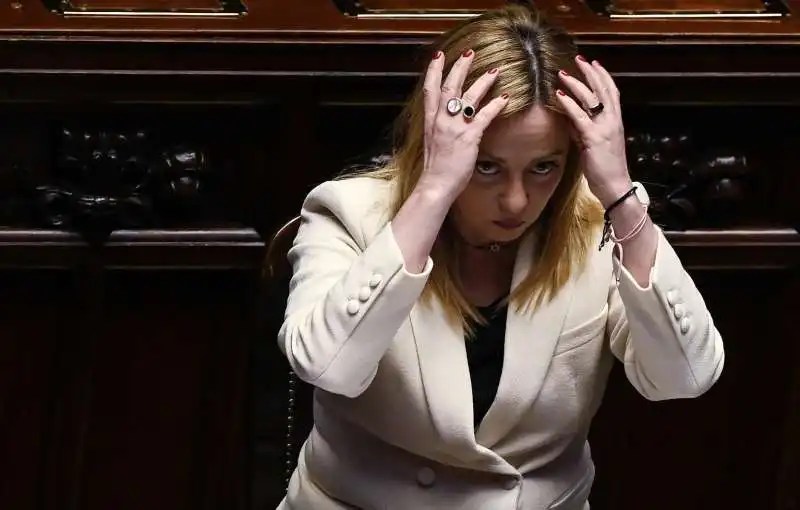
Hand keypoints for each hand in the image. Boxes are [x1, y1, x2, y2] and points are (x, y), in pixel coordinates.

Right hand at [415, 49, 508, 201]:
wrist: (435, 185)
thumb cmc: (435, 170)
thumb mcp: (432, 145)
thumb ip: (439, 131)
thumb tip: (446, 127)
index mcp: (430, 121)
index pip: (430, 90)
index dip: (434, 71)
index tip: (439, 57)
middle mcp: (440, 120)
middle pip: (450, 86)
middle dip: (460, 67)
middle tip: (470, 52)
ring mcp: (454, 127)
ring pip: (469, 96)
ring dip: (483, 81)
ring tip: (495, 71)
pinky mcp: (468, 137)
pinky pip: (484, 115)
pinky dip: (496, 105)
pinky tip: (506, 98)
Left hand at [555, 55, 632, 207]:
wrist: (615, 185)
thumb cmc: (605, 168)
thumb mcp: (594, 144)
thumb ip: (584, 130)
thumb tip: (572, 119)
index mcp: (616, 121)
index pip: (612, 92)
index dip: (603, 76)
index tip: (594, 63)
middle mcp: (612, 121)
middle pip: (603, 89)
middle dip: (590, 72)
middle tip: (578, 59)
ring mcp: (604, 128)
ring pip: (590, 99)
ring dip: (575, 84)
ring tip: (562, 74)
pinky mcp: (593, 138)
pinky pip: (579, 117)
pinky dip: (569, 104)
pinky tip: (559, 95)